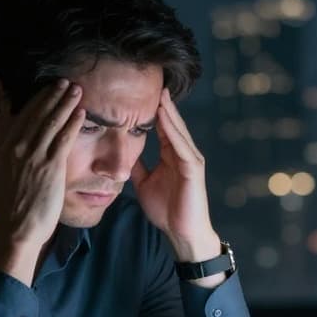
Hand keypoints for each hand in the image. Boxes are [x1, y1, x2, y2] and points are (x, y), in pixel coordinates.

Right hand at [0, 80, 83, 283]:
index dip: (38, 100)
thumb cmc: (9, 207)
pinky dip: (73, 122)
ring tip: (77, 90)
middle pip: (39, 113)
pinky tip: (81, 112)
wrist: (16, 229)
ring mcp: (34, 156)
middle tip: (66, 82)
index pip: (23, 115)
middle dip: (53, 95)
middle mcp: (18, 147)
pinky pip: (64, 138)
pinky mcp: (50, 167)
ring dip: (66, 103)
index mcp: (5, 147)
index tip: (48, 89)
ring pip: (53, 121)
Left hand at [130, 89, 221, 263]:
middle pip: (172, 124)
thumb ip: (137, 167)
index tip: (141, 92)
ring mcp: (191, 160)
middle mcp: (183, 154)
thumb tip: (122, 154)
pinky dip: (174, 132)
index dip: (153, 110)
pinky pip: (182, 147)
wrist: (182, 234)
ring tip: (160, 95)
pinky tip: (165, 119)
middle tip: (153, 83)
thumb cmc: (167, 211)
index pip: (162, 127)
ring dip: (169, 113)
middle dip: (164, 104)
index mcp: (172, 155)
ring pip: (178, 131)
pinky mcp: (194, 170)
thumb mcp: (144, 183)